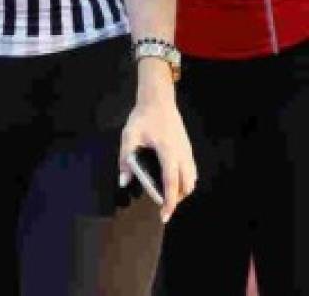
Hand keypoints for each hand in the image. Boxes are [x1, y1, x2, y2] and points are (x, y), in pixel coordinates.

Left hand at [119, 93, 195, 223]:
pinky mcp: (188, 148)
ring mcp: (187, 151)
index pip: (171, 182)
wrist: (158, 99)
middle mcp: (181, 153)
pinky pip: (191, 171)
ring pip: (192, 179)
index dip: (169, 202)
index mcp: (168, 151)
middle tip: (162, 204)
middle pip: (186, 185)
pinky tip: (172, 179)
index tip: (164, 216)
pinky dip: (185, 180)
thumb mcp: (129, 136)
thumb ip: (126, 159)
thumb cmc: (143, 117)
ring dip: (182, 190)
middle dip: (177, 199)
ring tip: (167, 193)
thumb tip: (123, 181)